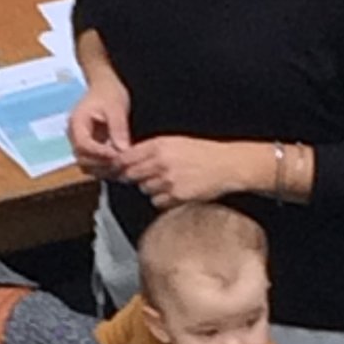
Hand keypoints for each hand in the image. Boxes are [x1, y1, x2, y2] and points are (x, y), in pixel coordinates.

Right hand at [67, 80, 131, 173]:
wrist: (105, 88)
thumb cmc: (108, 93)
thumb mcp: (116, 106)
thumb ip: (118, 127)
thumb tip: (122, 149)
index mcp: (76, 123)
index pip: (83, 144)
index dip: (99, 153)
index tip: (117, 155)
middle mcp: (75, 136)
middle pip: (82, 159)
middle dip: (102, 163)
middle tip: (123, 162)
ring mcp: (81, 144)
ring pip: (87, 165)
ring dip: (104, 168)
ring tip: (123, 164)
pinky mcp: (89, 149)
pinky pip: (94, 164)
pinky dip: (106, 167)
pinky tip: (121, 164)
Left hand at [117, 133, 256, 207]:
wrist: (227, 165)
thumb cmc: (202, 153)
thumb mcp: (175, 142)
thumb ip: (152, 149)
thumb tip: (128, 158)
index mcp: (159, 145)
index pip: (127, 157)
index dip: (118, 164)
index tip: (117, 169)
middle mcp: (161, 161)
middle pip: (131, 175)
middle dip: (133, 177)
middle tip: (142, 177)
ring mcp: (169, 179)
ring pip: (144, 189)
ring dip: (150, 188)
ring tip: (166, 182)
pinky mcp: (177, 195)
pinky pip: (157, 201)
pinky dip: (162, 199)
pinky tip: (174, 191)